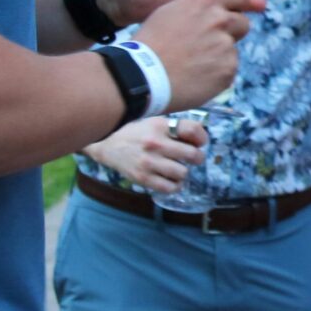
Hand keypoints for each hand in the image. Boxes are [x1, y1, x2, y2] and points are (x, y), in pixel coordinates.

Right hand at [88, 114, 207, 194]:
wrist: (108, 144)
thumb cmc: (137, 133)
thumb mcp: (155, 122)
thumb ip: (176, 129)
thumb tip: (200, 140)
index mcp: (160, 126)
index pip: (192, 130)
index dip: (202, 138)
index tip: (200, 142)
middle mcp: (155, 143)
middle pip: (192, 155)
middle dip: (197, 158)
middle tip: (192, 158)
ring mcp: (148, 162)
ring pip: (182, 173)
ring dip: (184, 172)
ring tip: (178, 168)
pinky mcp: (142, 178)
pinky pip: (169, 188)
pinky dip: (175, 186)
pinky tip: (171, 180)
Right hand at [133, 0, 255, 110]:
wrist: (143, 76)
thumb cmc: (151, 43)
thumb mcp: (171, 11)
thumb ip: (199, 9)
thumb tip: (218, 10)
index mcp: (205, 1)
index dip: (243, 4)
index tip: (248, 8)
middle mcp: (220, 20)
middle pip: (243, 23)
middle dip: (231, 33)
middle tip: (207, 45)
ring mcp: (226, 46)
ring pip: (233, 49)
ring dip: (220, 56)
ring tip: (194, 64)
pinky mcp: (228, 70)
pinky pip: (228, 70)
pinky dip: (216, 74)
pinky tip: (196, 76)